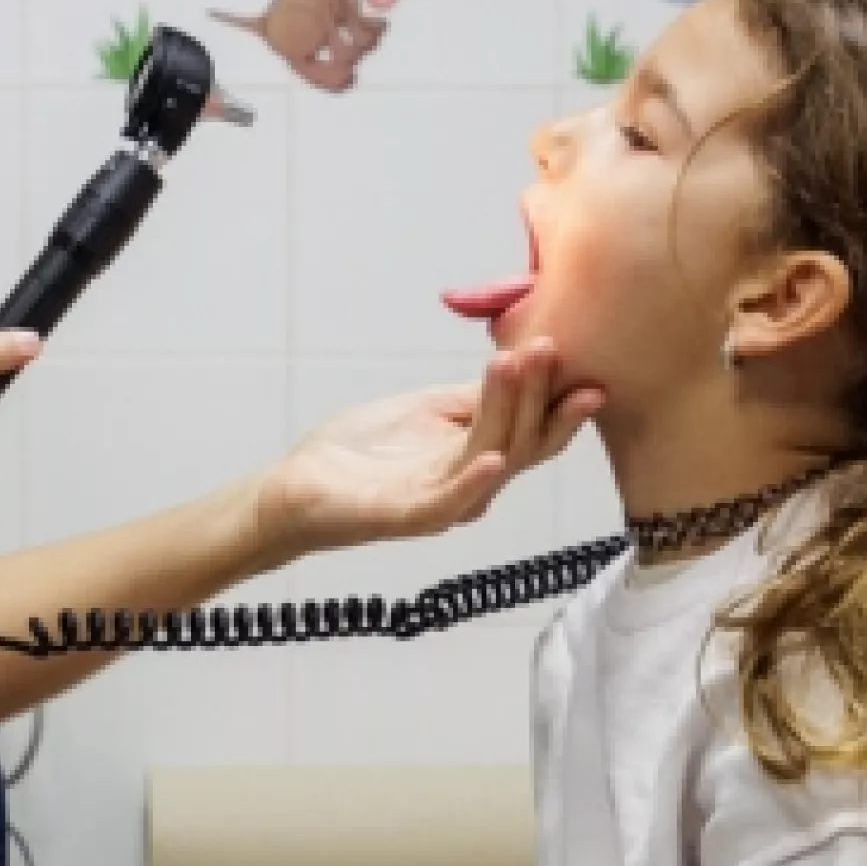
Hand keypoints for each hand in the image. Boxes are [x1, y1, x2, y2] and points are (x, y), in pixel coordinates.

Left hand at [252, 340, 601, 564]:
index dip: (554, 393)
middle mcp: (471, 483)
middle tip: (546, 347)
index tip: (570, 351)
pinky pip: (450, 502)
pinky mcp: (407, 518)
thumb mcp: (426, 408)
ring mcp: (443, 502)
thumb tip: (522, 363)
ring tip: (515, 367)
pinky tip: (493, 457)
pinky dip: (474, 481)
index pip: (531, 425)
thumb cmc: (358, 452)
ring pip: (492, 457)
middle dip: (538, 392)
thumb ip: (475, 397)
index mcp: (478, 457)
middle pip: (522, 440)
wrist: (296, 487)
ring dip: (509, 412)